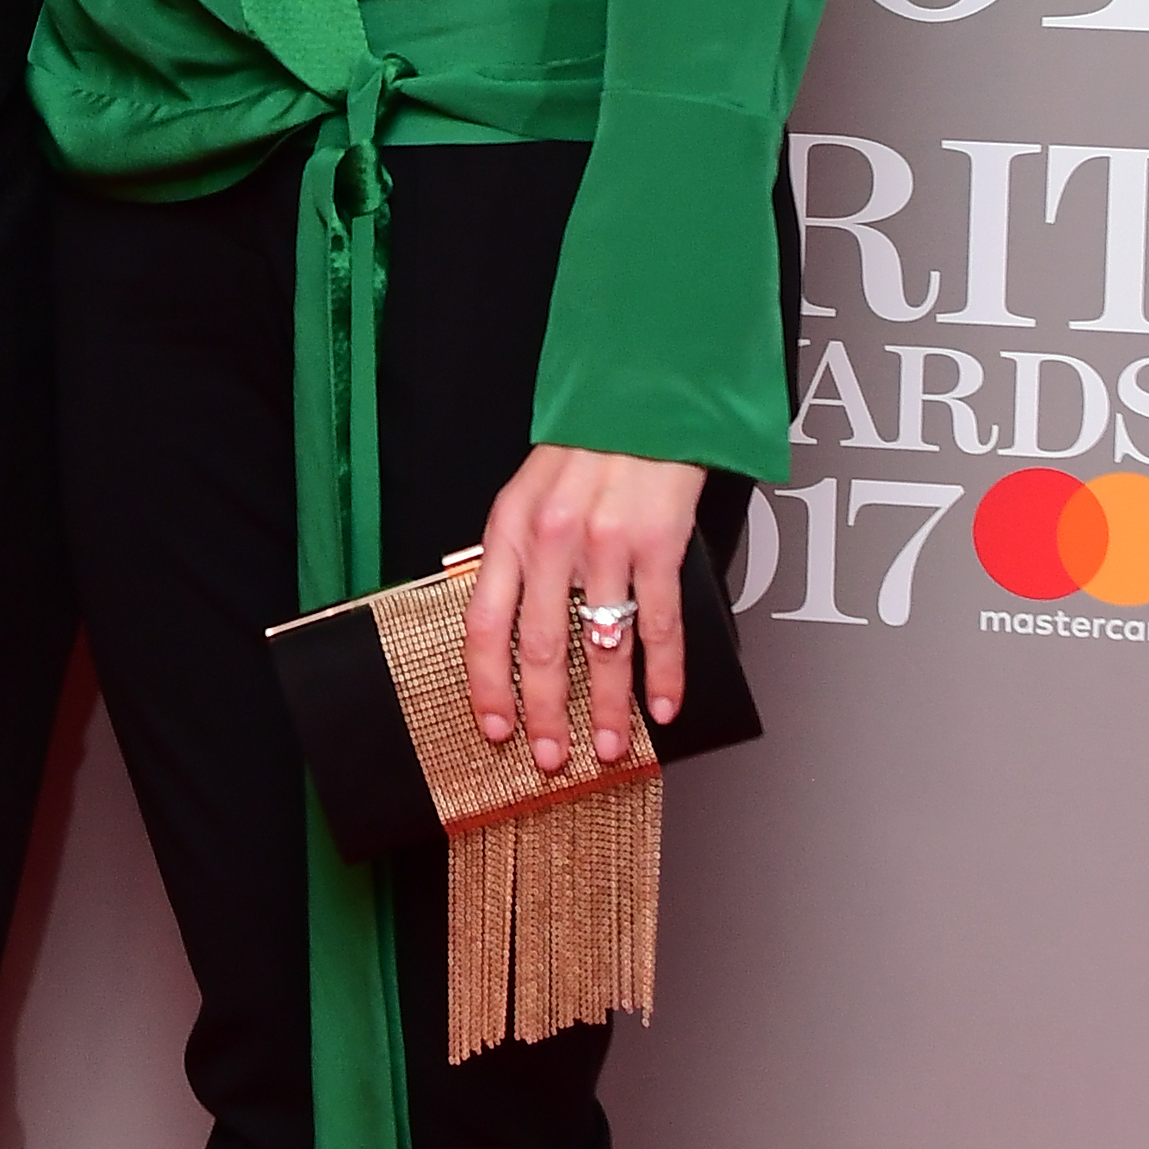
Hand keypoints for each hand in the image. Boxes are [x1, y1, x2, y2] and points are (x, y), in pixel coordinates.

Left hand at [461, 444, 706, 772]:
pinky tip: (664, 703)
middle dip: (547, 714)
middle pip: (541, 648)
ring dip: (608, 707)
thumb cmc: (588, 445)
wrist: (644, 392)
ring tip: (613, 746)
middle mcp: (551, 539)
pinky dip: (664, 672)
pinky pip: (658, 623)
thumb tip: (512, 631)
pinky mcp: (659, 542)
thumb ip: (519, 557)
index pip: (485, 625)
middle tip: (553, 757)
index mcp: (508, 529)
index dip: (488, 686)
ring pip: (602, 646)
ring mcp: (606, 543)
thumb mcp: (530, 494)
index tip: (495, 728)